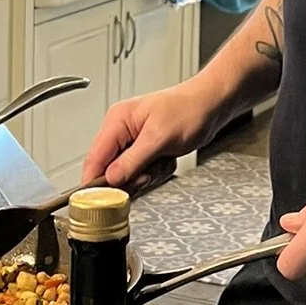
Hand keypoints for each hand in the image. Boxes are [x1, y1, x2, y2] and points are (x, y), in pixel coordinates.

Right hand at [81, 78, 219, 187]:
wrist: (211, 105)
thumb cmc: (189, 109)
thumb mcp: (159, 137)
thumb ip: (132, 161)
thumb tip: (110, 179)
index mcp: (117, 121)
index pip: (94, 157)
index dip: (95, 181)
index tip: (102, 200)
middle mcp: (120, 131)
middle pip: (109, 170)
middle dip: (132, 177)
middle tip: (149, 171)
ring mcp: (132, 141)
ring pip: (127, 174)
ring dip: (148, 173)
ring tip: (162, 160)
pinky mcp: (144, 150)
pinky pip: (142, 173)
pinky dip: (157, 171)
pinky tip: (167, 159)